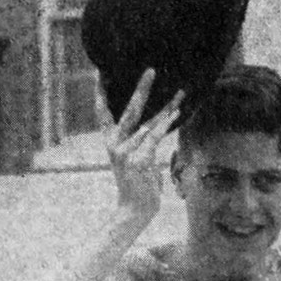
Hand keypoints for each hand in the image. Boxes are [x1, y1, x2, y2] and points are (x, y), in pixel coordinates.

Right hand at [106, 69, 183, 223]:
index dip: (101, 93)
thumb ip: (143, 142)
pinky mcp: (138, 160)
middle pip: (129, 110)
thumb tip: (157, 124)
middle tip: (151, 70)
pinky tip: (176, 112)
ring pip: (149, 123)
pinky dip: (166, 125)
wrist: (135, 210)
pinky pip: (155, 137)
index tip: (100, 71)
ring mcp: (125, 152)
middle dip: (141, 89)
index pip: (103, 113)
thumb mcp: (138, 160)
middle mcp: (115, 144)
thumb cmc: (139, 185)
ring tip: (179, 93)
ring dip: (167, 109)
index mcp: (110, 142)